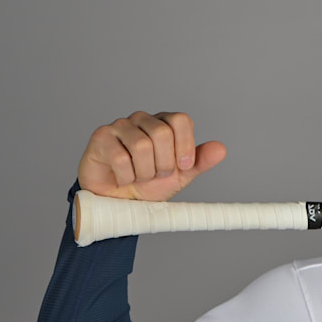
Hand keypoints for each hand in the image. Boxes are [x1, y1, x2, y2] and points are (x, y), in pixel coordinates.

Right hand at [77, 111, 225, 200]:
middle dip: (164, 163)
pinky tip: (122, 178)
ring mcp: (120, 126)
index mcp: (164, 124)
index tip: (183, 166)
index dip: (185, 146)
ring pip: (141, 146)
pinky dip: (126, 176)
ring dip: (145, 172)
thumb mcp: (180, 176)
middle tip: (157, 174)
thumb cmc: (148, 184)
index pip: (181, 120)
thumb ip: (199, 162)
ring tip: (139, 176)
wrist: (119, 201)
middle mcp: (142, 119)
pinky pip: (121, 158)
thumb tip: (221, 149)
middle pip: (162, 133)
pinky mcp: (101, 137)